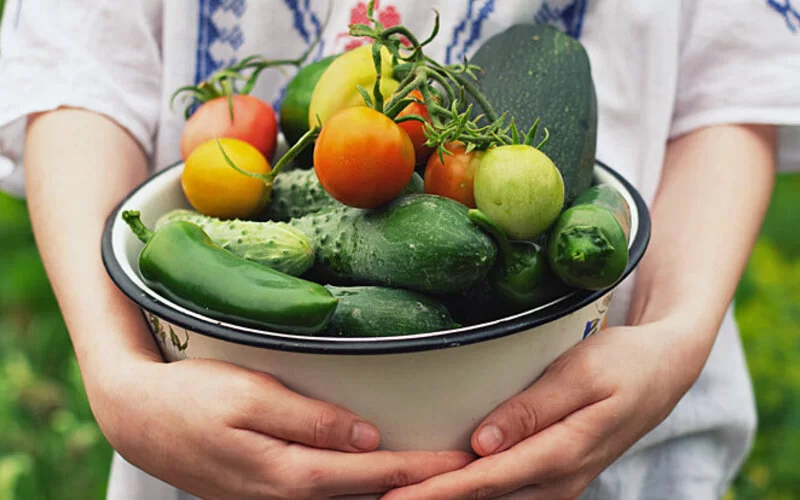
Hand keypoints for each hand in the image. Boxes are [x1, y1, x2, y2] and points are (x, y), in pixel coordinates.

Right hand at [94, 356, 472, 499]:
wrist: (137, 419)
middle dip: (414, 487)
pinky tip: (377, 474)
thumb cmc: (191, 399)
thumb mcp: (249, 396)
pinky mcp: (265, 495)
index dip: (419, 469)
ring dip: (389, 489)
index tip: (460, 462)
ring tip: (431, 475)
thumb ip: (310, 420)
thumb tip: (367, 436)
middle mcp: (285, 499)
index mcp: (288, 474)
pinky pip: (323, 496)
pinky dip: (357, 487)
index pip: (370, 474)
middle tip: (463, 474)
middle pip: (365, 497)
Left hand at [382, 318, 706, 498]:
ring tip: (399, 494)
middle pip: (483, 499)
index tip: (394, 496)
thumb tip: (483, 443)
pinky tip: (442, 486)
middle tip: (379, 496)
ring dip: (448, 499)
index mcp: (563, 453)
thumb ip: (533, 409)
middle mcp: (559, 481)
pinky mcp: (555, 476)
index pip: (485, 480)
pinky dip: (473, 492)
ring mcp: (559, 483)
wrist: (665, 371)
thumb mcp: (581, 374)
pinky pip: (507, 492)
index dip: (437, 492)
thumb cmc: (623, 364)